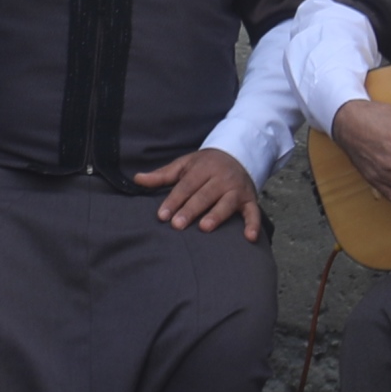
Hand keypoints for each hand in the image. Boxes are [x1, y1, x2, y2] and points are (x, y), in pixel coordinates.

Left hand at [138, 149, 263, 235]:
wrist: (239, 154)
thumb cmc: (206, 164)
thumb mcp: (185, 165)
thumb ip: (162, 175)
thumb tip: (137, 179)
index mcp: (203, 168)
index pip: (186, 185)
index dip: (174, 200)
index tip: (162, 215)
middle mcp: (221, 178)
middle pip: (204, 194)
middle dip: (191, 210)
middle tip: (177, 225)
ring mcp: (236, 189)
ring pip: (226, 203)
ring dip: (216, 215)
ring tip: (204, 227)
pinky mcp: (250, 200)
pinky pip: (253, 212)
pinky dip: (252, 224)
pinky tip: (249, 238)